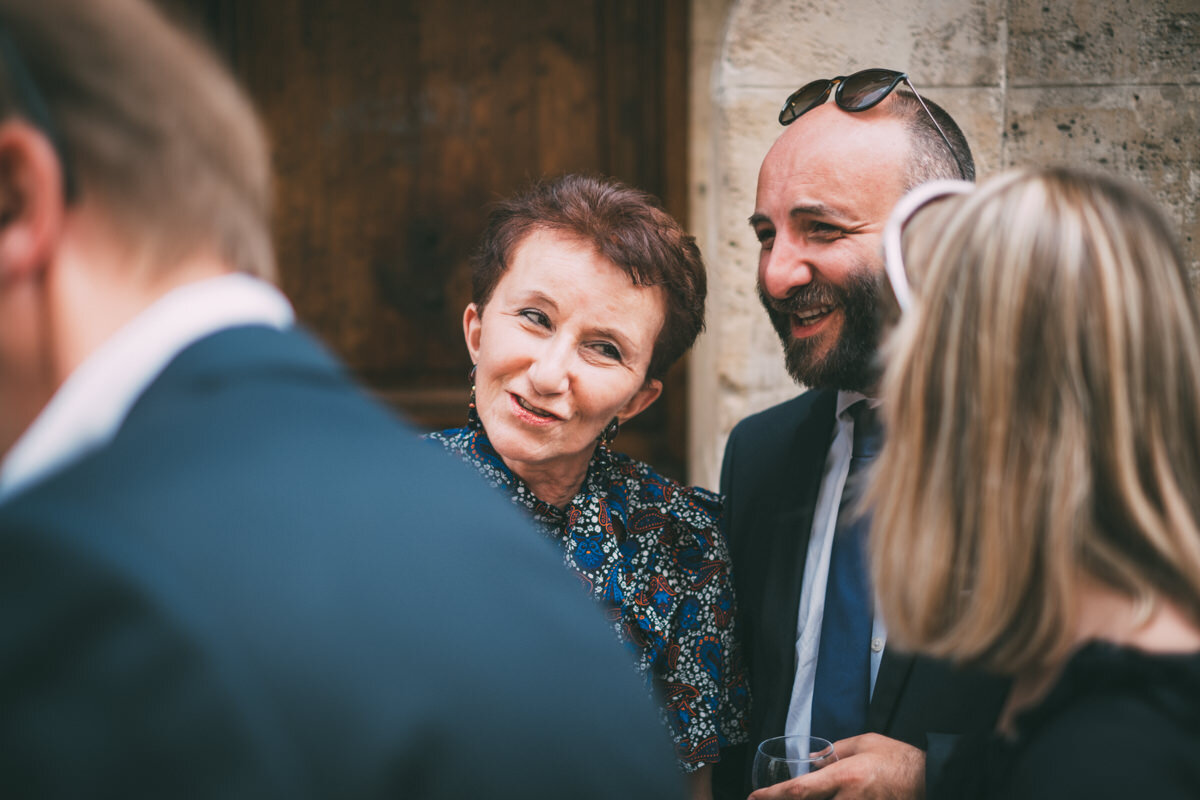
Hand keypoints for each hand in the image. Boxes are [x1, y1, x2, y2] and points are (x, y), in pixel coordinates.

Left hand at [747, 734, 924, 799]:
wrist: (930, 778)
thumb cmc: (898, 758)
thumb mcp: (863, 743)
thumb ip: (832, 752)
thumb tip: (810, 762)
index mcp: (845, 777)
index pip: (799, 790)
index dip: (773, 796)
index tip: (754, 798)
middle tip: (768, 799)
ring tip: (797, 797)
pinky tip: (824, 798)